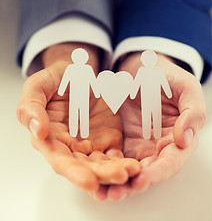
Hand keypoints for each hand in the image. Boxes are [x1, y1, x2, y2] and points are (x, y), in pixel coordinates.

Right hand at [17, 43, 140, 193]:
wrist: (78, 74)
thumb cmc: (55, 81)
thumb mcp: (38, 87)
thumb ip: (31, 107)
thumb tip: (38, 131)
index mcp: (51, 138)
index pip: (60, 160)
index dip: (73, 172)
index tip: (89, 182)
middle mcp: (71, 147)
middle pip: (85, 166)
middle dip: (102, 175)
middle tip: (120, 176)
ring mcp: (91, 144)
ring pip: (102, 163)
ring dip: (116, 170)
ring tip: (132, 171)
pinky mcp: (108, 139)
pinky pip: (116, 154)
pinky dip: (124, 161)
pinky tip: (135, 165)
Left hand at [96, 52, 205, 199]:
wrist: (142, 69)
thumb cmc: (167, 77)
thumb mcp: (186, 88)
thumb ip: (193, 112)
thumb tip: (185, 139)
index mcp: (178, 137)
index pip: (170, 161)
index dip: (157, 172)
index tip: (141, 180)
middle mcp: (158, 147)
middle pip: (147, 172)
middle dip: (131, 185)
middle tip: (114, 193)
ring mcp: (138, 145)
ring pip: (128, 169)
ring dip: (115, 182)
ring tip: (99, 192)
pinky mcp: (121, 140)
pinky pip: (113, 157)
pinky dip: (104, 167)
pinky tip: (92, 174)